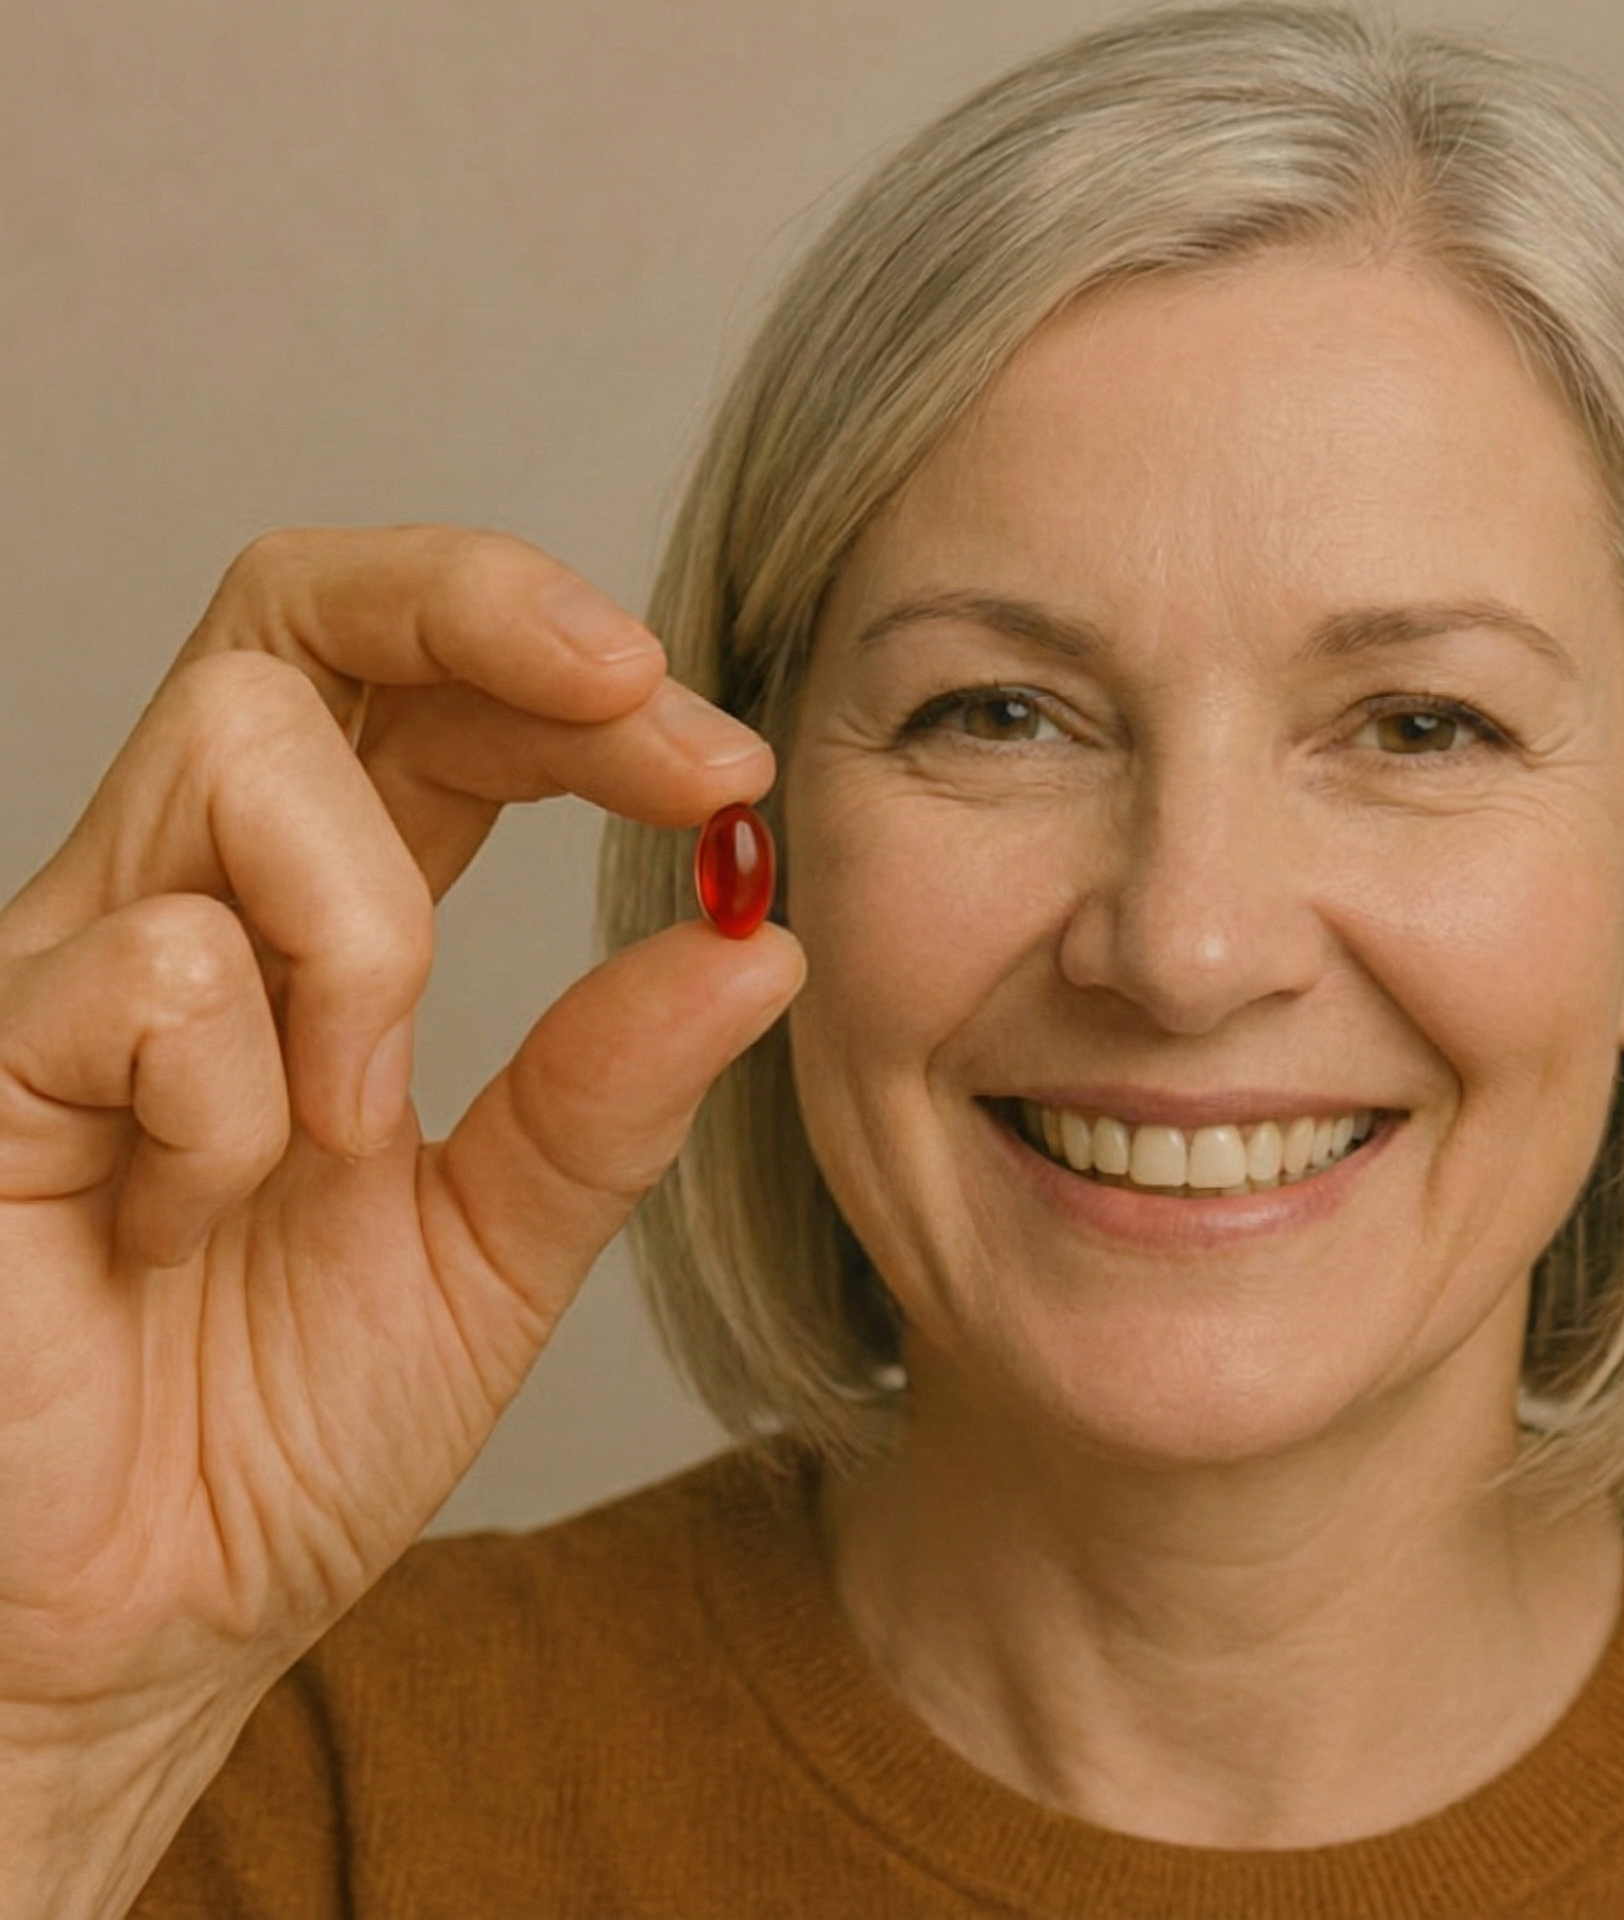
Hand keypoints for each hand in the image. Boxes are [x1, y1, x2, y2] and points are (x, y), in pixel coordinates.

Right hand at [0, 527, 802, 1912]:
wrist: (140, 1621)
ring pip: (247, 755)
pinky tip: (201, 1212)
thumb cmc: (284, 1432)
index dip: (576, 685)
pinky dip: (241, 1092)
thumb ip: (607, 1097)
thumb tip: (758, 944)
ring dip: (370, 936)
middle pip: (299, 616)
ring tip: (352, 1128)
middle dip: (491, 612)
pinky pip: (153, 965)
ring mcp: (71, 972)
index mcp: (322, 933)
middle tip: (641, 697)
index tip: (729, 770)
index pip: (430, 701)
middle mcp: (189, 908)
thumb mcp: (500, 1249)